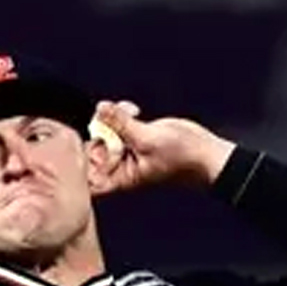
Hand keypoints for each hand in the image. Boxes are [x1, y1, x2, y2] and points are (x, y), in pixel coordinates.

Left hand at [87, 102, 236, 197]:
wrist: (203, 150)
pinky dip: (123, 113)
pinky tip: (135, 110)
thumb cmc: (180, 156)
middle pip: (92, 149)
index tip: (93, 139)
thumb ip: (120, 123)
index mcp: (119, 178)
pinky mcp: (134, 136)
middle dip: (100, 130)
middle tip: (112, 120)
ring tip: (130, 111)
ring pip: (105, 131)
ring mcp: (126, 150)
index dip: (83, 160)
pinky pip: (118, 123)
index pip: (89, 176)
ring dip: (113, 117)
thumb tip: (99, 108)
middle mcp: (119, 166)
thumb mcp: (146, 138)